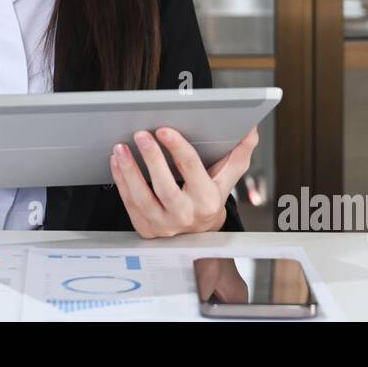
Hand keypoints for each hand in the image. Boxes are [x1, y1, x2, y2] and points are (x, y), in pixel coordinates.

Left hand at [110, 125, 258, 238]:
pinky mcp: (145, 228)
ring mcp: (163, 225)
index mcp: (207, 200)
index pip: (192, 169)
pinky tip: (116, 162)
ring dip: (129, 171)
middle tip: (141, 134)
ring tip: (121, 147)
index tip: (164, 130)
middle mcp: (185, 215)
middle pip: (165, 186)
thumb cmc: (210, 201)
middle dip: (151, 158)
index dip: (177, 148)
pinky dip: (120, 181)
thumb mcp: (227, 179)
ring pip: (142, 197)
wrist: (198, 237)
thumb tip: (250, 130)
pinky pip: (129, 203)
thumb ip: (238, 154)